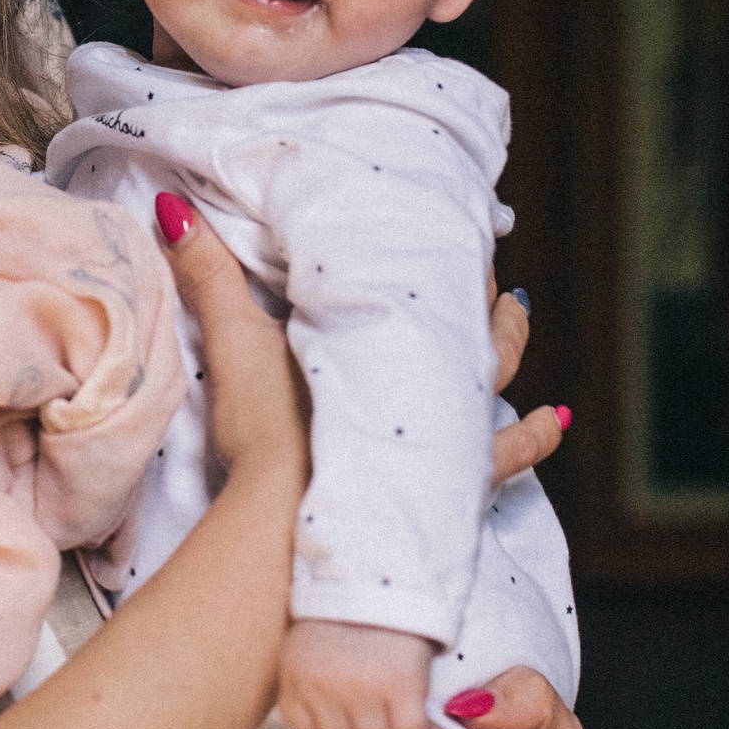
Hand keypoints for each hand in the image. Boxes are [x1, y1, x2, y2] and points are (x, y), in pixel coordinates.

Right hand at [158, 199, 561, 487]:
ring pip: (499, 368)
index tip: (448, 213)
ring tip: (520, 309)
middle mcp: (426, 367)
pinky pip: (514, 452)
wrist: (291, 524)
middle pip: (464, 310)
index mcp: (378, 328)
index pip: (417, 269)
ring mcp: (450, 423)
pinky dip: (536, 434)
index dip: (430, 242)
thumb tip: (172, 204)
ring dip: (511, 337)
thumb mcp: (231, 340)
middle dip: (474, 282)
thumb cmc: (265, 430)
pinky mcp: (457, 479)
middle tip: (485, 254)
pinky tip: (556, 422)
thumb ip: (207, 271)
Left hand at [279, 619, 435, 728]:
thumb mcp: (305, 649)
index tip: (341, 697)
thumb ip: (299, 697)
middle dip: (356, 717)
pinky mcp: (402, 684)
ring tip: (389, 690)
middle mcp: (323, 681)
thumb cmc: (344, 616)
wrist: (384, 575)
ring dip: (386, 722)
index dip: (327, 719)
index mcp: (295, 671)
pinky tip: (413, 704)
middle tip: (369, 686)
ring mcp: (363, 685)